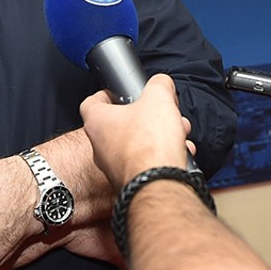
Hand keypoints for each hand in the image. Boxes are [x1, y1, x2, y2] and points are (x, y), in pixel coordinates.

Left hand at [79, 75, 193, 189]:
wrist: (159, 186)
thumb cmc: (149, 146)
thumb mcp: (159, 98)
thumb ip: (159, 85)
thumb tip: (162, 84)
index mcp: (98, 122)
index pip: (92, 101)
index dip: (107, 94)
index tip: (119, 92)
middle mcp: (100, 146)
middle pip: (121, 123)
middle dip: (146, 116)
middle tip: (161, 114)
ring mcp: (114, 167)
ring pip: (136, 145)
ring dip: (157, 137)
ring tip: (176, 134)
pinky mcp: (131, 182)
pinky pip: (145, 165)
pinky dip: (161, 158)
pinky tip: (178, 154)